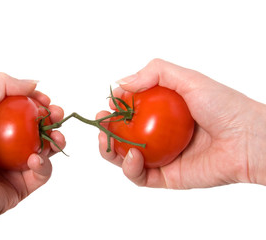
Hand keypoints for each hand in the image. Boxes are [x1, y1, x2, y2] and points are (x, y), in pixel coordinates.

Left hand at [0, 73, 64, 238]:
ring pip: (45, 150)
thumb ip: (1, 86)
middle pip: (36, 128)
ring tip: (57, 137)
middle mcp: (4, 146)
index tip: (44, 100)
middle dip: (51, 120)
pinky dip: (42, 164)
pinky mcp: (23, 184)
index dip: (35, 102)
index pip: (20, 109)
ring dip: (55, 140)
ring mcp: (14, 166)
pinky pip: (41, 172)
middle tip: (58, 116)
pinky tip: (34, 159)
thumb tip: (33, 83)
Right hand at [98, 59, 265, 188]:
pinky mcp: (166, 177)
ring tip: (105, 140)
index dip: (116, 108)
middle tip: (100, 121)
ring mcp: (162, 157)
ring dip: (110, 151)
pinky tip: (131, 156)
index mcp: (163, 113)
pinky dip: (130, 168)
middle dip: (107, 130)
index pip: (132, 111)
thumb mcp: (189, 79)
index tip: (109, 102)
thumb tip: (121, 82)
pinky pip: (140, 176)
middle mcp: (159, 135)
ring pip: (126, 157)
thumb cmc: (224, 106)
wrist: (248, 140)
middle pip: (124, 135)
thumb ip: (155, 73)